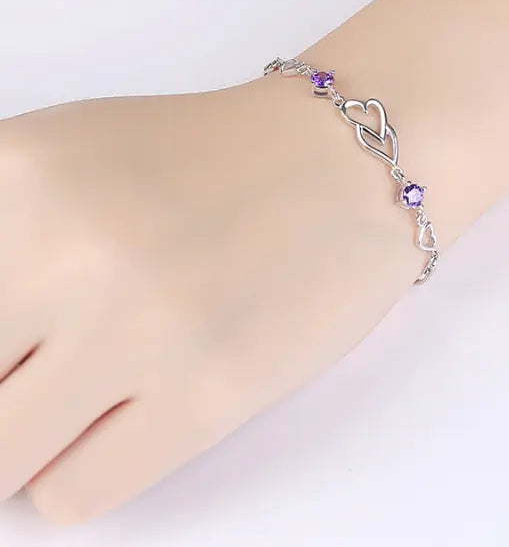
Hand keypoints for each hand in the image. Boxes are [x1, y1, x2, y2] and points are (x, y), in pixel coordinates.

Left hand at [0, 77, 418, 522]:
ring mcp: (144, 327)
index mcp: (21, 173)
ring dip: (27, 436)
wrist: (339, 162)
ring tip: (83, 389)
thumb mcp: (70, 151)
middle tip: (40, 360)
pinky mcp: (210, 393)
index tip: (14, 339)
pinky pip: (74, 492)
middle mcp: (74, 250)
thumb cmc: (212, 157)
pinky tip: (130, 412)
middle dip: (0, 380)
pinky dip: (81, 466)